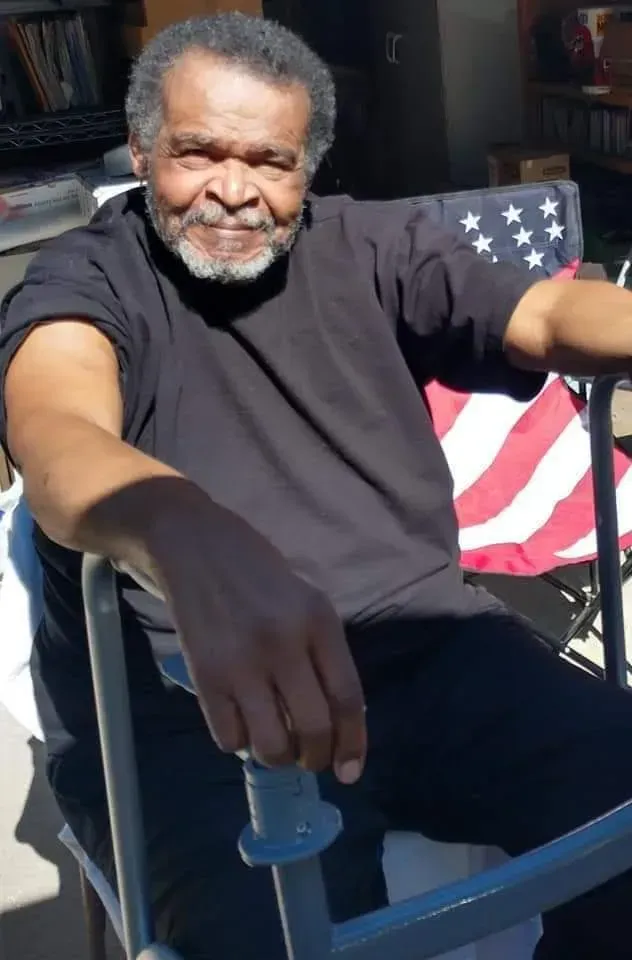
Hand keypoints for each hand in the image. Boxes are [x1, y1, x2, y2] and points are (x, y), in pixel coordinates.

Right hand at [148, 496, 365, 783]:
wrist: (192, 545)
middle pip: (313, 727)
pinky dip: (240, 742)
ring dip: (279, 758)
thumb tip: (337, 720)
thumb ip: (323, 652)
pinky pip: (229, 737)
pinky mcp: (204, 675)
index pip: (347, 696)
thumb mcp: (306, 599)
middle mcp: (284, 642)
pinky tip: (242, 723)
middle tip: (312, 759)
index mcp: (317, 620)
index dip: (353, 742)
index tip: (350, 771)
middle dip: (317, 758)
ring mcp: (241, 661)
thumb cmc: (257, 571)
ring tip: (277, 745)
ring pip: (271, 743)